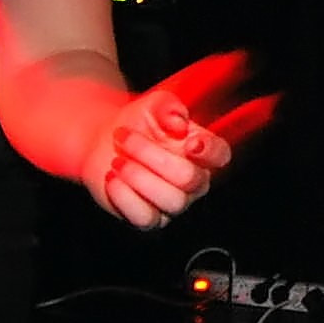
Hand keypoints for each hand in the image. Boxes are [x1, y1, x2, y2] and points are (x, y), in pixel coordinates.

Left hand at [82, 51, 275, 229]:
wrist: (103, 141)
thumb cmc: (137, 122)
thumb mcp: (152, 104)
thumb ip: (169, 106)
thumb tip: (179, 123)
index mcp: (201, 150)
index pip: (220, 155)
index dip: (210, 151)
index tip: (190, 142)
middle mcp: (193, 180)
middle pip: (190, 179)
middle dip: (152, 155)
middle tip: (125, 137)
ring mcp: (172, 203)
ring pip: (171, 201)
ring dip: (138, 176)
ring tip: (117, 160)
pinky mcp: (148, 219)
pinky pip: (145, 217)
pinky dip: (125, 197)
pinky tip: (112, 178)